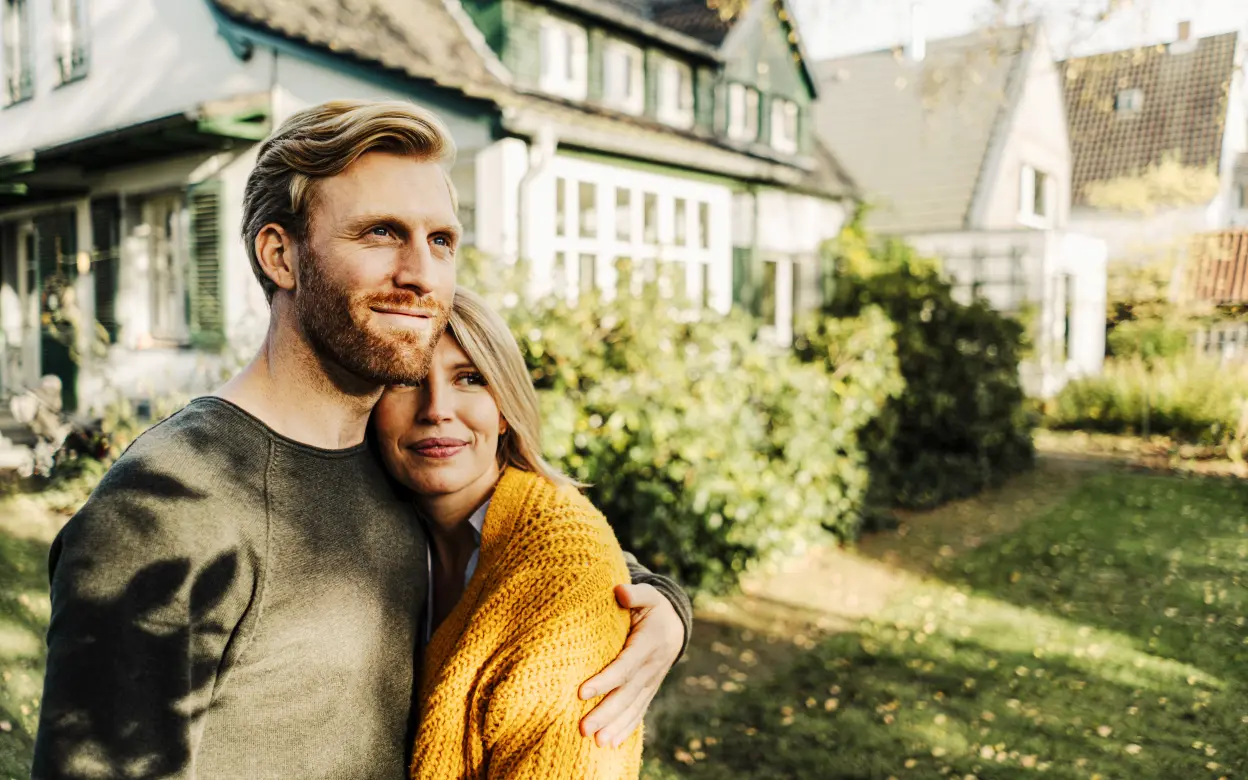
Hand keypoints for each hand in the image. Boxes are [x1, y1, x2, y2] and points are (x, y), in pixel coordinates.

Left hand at [577, 583, 684, 746]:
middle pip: (627, 693)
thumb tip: (619, 592)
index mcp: (651, 642)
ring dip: (615, 726)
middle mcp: (653, 665)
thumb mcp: (648, 594)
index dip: (605, 680)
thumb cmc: (653, 606)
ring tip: (596, 742)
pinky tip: (611, 743)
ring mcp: (652, 681)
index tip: (582, 692)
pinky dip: (626, 728)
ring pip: (633, 707)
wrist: (676, 624)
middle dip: (605, 712)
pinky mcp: (649, 690)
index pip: (625, 665)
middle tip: (583, 728)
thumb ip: (635, 593)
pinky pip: (639, 711)